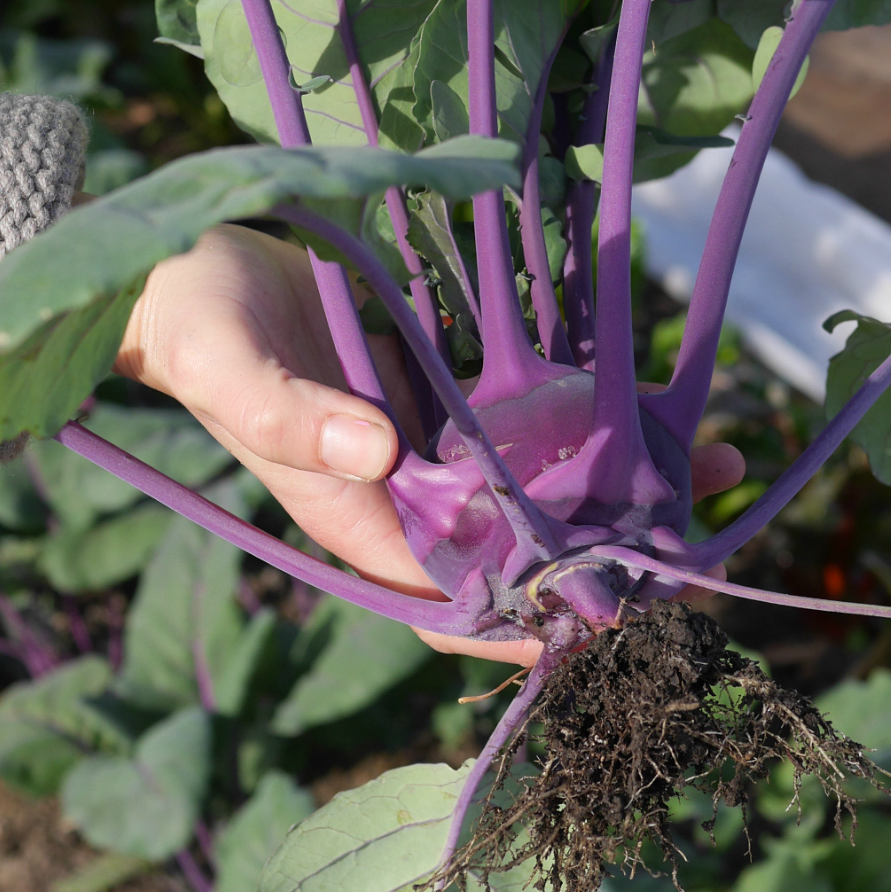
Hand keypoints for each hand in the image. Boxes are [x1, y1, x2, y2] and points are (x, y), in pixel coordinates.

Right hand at [116, 226, 743, 665]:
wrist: (176, 268)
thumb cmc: (193, 328)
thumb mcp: (228, 367)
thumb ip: (289, 416)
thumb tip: (380, 454)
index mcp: (353, 518)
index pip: (449, 598)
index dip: (525, 621)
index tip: (608, 624)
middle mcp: (400, 496)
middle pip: (512, 554)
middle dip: (602, 562)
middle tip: (698, 555)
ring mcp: (426, 446)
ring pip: (534, 488)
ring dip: (616, 487)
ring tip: (714, 467)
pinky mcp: (441, 394)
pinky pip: (524, 419)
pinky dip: (584, 417)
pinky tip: (656, 399)